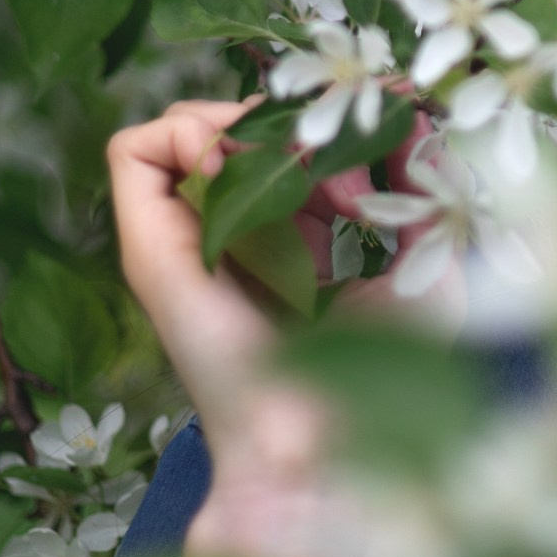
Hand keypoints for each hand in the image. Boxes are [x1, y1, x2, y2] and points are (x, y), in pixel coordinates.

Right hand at [105, 96, 464, 556]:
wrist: (326, 443)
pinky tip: (246, 170)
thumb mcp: (422, 259)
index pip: (279, 136)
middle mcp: (226, 232)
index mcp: (286, 235)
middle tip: (345, 163)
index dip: (326, 123)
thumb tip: (413, 112)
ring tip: (303, 170)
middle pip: (231, 122)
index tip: (382, 142)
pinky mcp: (148, 249)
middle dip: (292, 119)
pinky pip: (134, 152)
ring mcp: (181, 239)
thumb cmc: (383, 374)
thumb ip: (418, 184)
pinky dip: (187, 137)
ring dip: (244, 123)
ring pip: (181, 126)